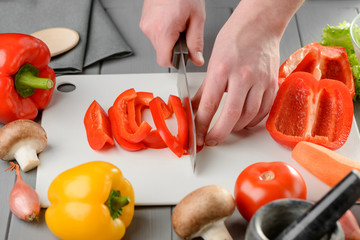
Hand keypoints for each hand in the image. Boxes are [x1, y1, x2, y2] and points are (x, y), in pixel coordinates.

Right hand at [140, 0, 205, 66]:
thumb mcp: (197, 18)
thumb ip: (196, 42)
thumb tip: (197, 59)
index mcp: (163, 30)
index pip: (164, 61)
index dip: (175, 62)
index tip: (183, 57)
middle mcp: (150, 29)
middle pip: (161, 52)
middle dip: (174, 48)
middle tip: (184, 33)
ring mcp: (145, 24)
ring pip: (158, 44)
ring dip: (168, 40)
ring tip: (178, 24)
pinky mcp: (143, 20)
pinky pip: (154, 34)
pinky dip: (163, 32)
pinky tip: (171, 21)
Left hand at [192, 4, 279, 146]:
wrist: (260, 25)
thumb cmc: (235, 39)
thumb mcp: (213, 61)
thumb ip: (204, 89)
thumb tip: (194, 108)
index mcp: (223, 69)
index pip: (209, 105)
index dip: (202, 125)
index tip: (198, 135)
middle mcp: (243, 76)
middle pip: (232, 115)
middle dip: (219, 133)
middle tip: (212, 140)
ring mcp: (260, 81)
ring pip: (249, 116)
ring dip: (236, 128)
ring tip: (226, 129)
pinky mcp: (272, 84)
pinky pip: (264, 110)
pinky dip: (253, 121)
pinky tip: (244, 121)